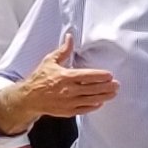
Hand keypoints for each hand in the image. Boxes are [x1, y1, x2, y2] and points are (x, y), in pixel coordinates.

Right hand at [0, 34, 119, 135]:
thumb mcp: (50, 61)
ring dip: (104, 97)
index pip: (88, 76)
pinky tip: (100, 102)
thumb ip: (63, 50)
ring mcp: (69, 102)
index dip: (101, 76)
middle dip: (107, 87)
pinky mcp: (68, 111)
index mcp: (66, 77)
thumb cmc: (40, 78)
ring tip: (113, 93)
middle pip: (93, 89)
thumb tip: (70, 37)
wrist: (29, 98)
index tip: (110, 75)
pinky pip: (84, 109)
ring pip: (91, 100)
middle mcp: (69, 90)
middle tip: (117, 85)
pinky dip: (94, 106)